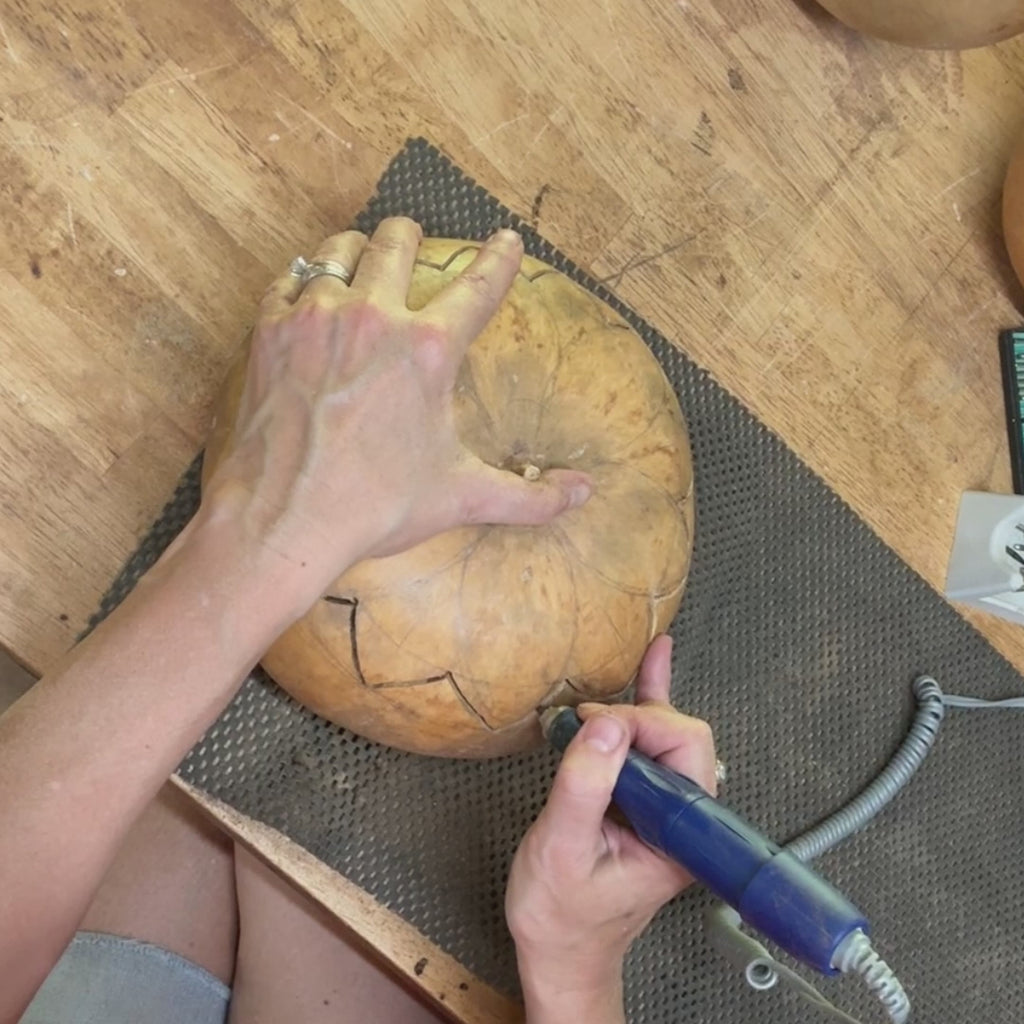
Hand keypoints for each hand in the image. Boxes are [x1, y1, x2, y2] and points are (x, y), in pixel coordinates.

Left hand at [201, 218, 590, 608]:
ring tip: (360, 261)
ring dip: (355, 251)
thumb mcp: (463, 497)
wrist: (284, 520)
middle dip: (410, 237)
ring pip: (337, 249)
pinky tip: (307, 298)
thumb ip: (531, 496)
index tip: (507, 240)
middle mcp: (373, 317)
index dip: (499, 258)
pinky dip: (302, 282)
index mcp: (429, 350)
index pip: (479, 285)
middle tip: (413, 242)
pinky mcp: (269, 331)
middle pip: (396, 241)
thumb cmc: (377, 507)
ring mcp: (315, 318)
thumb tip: (583, 494)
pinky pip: (287, 280)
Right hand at [505, 635, 715, 1020]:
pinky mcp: (643, 804)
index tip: (589, 726)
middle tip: (587, 721)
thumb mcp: (561, 849)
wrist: (559, 953)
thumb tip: (606, 723)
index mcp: (678, 836)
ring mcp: (666, 812)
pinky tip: (656, 666)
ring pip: (668, 736)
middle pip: (682, 736)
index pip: (682, 749)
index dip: (639, 724)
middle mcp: (682, 821)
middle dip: (637, 716)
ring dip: (643, 704)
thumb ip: (586, 786)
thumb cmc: (559, 915)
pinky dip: (648, 706)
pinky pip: (652, 747)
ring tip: (644, 659)